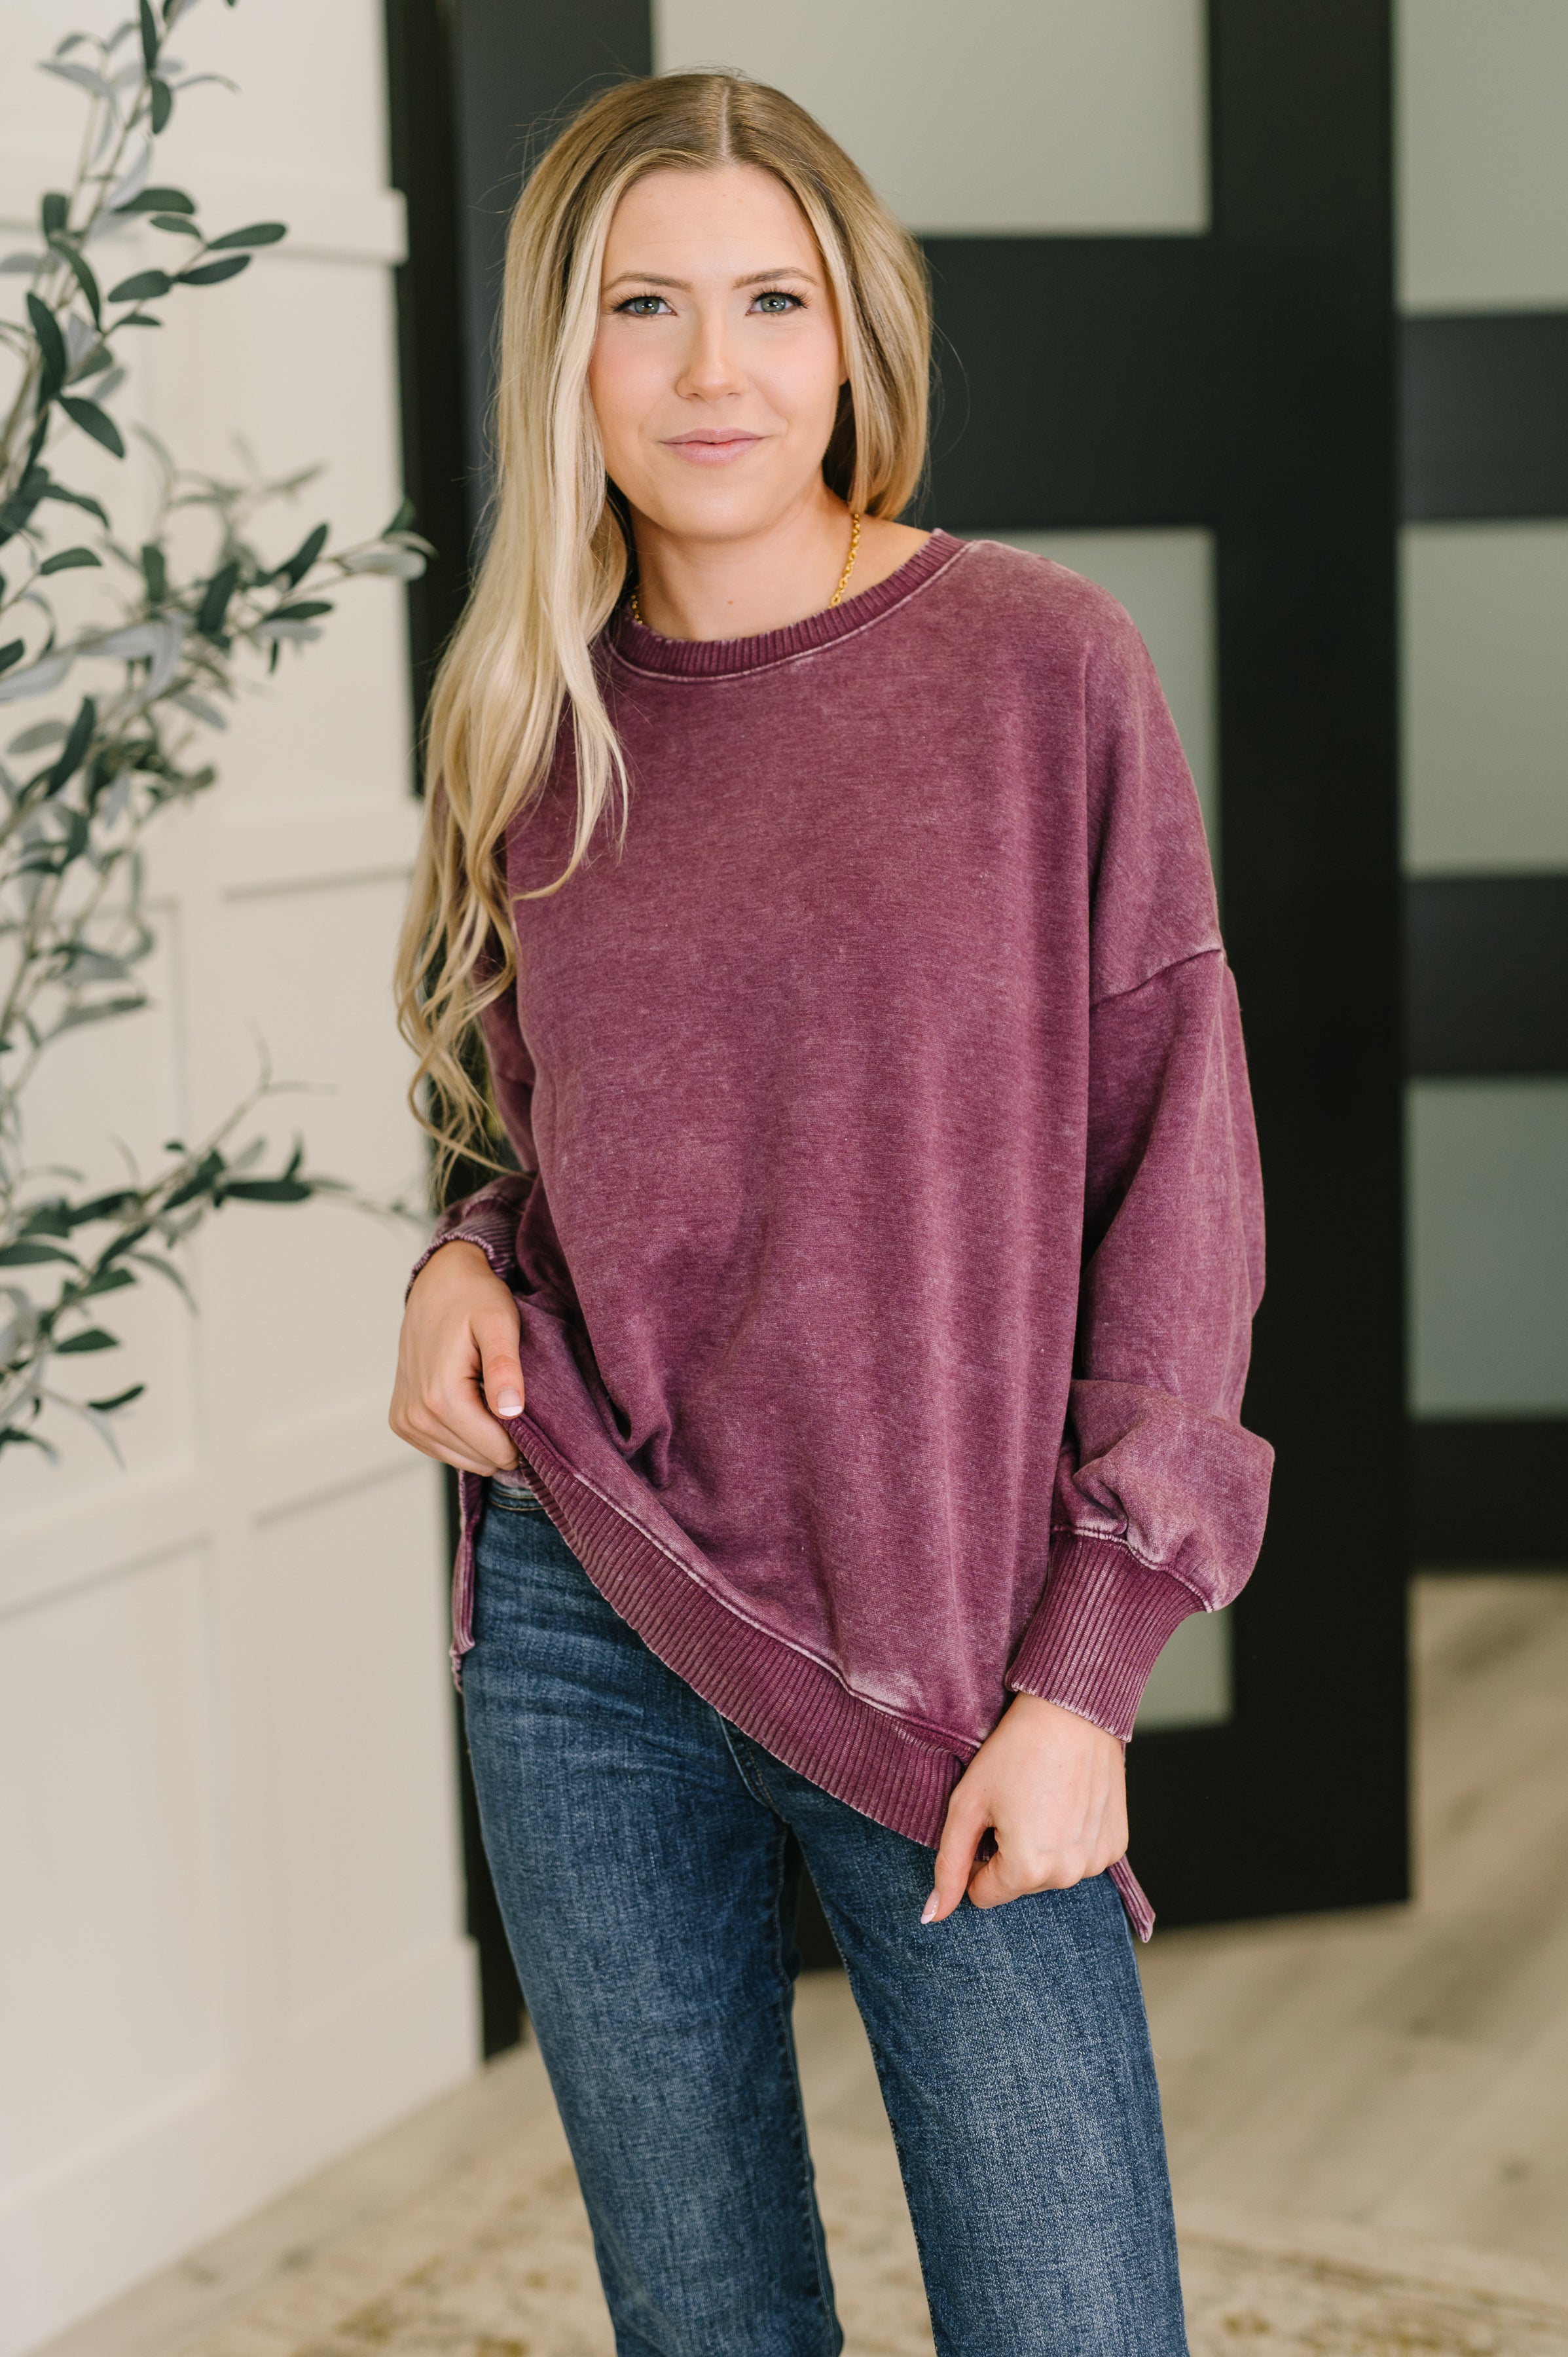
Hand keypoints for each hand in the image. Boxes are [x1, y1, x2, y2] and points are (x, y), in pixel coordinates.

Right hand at [389, 1241, 524, 1475]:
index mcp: (440, 1397)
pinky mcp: (402, 1422)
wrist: (439, 1284)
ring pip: (463, 1459)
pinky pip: (444, 1449)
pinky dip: (464, 1435)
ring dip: (482, 1436)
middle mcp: (416, 1416)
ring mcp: (405, 1422)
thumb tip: (510, 1411)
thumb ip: (504, 1368)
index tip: (529, 1407)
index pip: (495, 1452)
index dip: (522, 1438)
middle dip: (502, 1437)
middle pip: (480, 1460)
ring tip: (488, 1393)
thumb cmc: (474, 1299)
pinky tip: (471, 1401)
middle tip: (509, 1394)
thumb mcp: (499, 1323)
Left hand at [924, 1693, 1127, 1922]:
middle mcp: (1068, 1875)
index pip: (984, 1895)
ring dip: (1040, 1847)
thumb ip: (948, 1865)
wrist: (1072, 1711)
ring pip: (1051, 1872)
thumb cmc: (1015, 1751)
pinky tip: (1067, 1801)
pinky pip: (1081, 1857)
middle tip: (1014, 1803)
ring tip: (1041, 1799)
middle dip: (1010, 1853)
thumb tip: (931, 1917)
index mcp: (1028, 1869)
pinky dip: (1070, 1837)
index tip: (985, 1821)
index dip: (975, 1860)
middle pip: (1019, 1884)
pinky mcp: (1117, 1844)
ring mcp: (1098, 1861)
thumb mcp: (968, 1804)